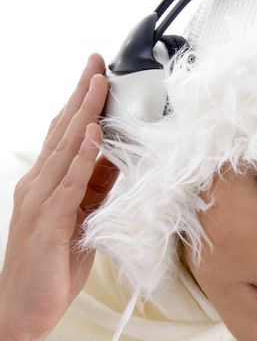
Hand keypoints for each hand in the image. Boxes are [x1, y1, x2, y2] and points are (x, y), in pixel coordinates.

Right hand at [0, 53, 118, 339]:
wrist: (26, 307)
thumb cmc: (54, 262)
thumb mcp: (83, 217)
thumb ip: (95, 187)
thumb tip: (116, 159)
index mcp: (49, 182)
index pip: (68, 134)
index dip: (84, 103)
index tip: (99, 77)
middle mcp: (40, 184)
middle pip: (64, 130)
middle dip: (83, 95)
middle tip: (97, 63)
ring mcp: (41, 200)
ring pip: (65, 147)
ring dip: (84, 114)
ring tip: (99, 84)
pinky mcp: (50, 220)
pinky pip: (69, 182)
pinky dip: (81, 156)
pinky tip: (93, 135)